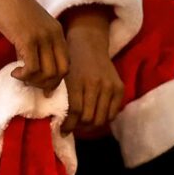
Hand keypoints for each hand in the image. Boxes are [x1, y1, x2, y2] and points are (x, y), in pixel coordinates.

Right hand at [0, 0, 68, 92]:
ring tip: (20, 76)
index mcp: (57, 31)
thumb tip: (32, 71)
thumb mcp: (29, 27)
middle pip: (61, 72)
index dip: (55, 79)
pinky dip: (24, 76)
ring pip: (48, 73)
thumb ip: (34, 46)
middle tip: (28, 82)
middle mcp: (54, 34)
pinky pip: (33, 68)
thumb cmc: (10, 9)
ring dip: (33, 82)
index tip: (40, 84)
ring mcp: (42, 37)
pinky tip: (14, 72)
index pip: (66, 64)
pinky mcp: (27, 39)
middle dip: (46, 84)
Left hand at [60, 6, 123, 134]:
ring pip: (101, 118)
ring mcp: (109, 86)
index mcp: (78, 81)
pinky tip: (95, 118)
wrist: (89, 44)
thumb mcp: (62, 77)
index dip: (68, 125)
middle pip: (89, 118)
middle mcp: (95, 84)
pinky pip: (113, 112)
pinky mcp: (119, 87)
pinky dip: (104, 119)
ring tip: (83, 125)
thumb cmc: (71, 62)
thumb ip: (59, 96)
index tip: (63, 131)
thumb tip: (54, 120)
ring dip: (91, 126)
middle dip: (79, 127)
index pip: (75, 112)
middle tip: (73, 128)